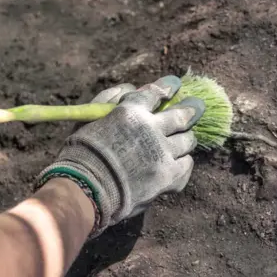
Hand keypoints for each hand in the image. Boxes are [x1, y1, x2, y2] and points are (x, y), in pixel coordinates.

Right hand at [37, 76, 204, 234]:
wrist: (85, 191)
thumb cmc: (80, 154)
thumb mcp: (88, 118)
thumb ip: (108, 99)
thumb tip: (129, 89)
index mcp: (131, 112)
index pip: (156, 93)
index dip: (168, 86)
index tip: (175, 84)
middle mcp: (152, 130)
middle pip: (181, 116)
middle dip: (191, 109)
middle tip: (197, 107)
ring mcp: (163, 155)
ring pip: (187, 141)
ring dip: (187, 138)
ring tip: (187, 138)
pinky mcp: (168, 178)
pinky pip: (186, 167)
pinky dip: (184, 162)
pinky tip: (180, 161)